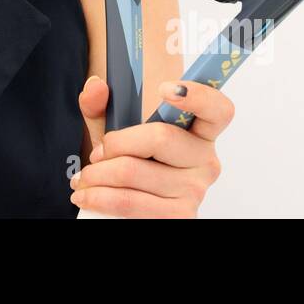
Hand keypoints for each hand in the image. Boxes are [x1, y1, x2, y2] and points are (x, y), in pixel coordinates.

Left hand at [71, 76, 231, 216]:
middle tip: (97, 154)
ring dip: (99, 174)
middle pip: (160, 137)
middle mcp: (205, 160)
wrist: (125, 198)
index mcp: (200, 132)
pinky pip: (131, 201)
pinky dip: (101, 197)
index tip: (165, 88)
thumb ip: (100, 104)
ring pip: (135, 171)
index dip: (198, 95)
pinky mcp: (179, 216)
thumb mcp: (114, 127)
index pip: (218, 109)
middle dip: (116, 144)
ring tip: (85, 178)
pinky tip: (89, 195)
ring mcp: (195, 191)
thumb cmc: (129, 158)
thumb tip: (95, 87)